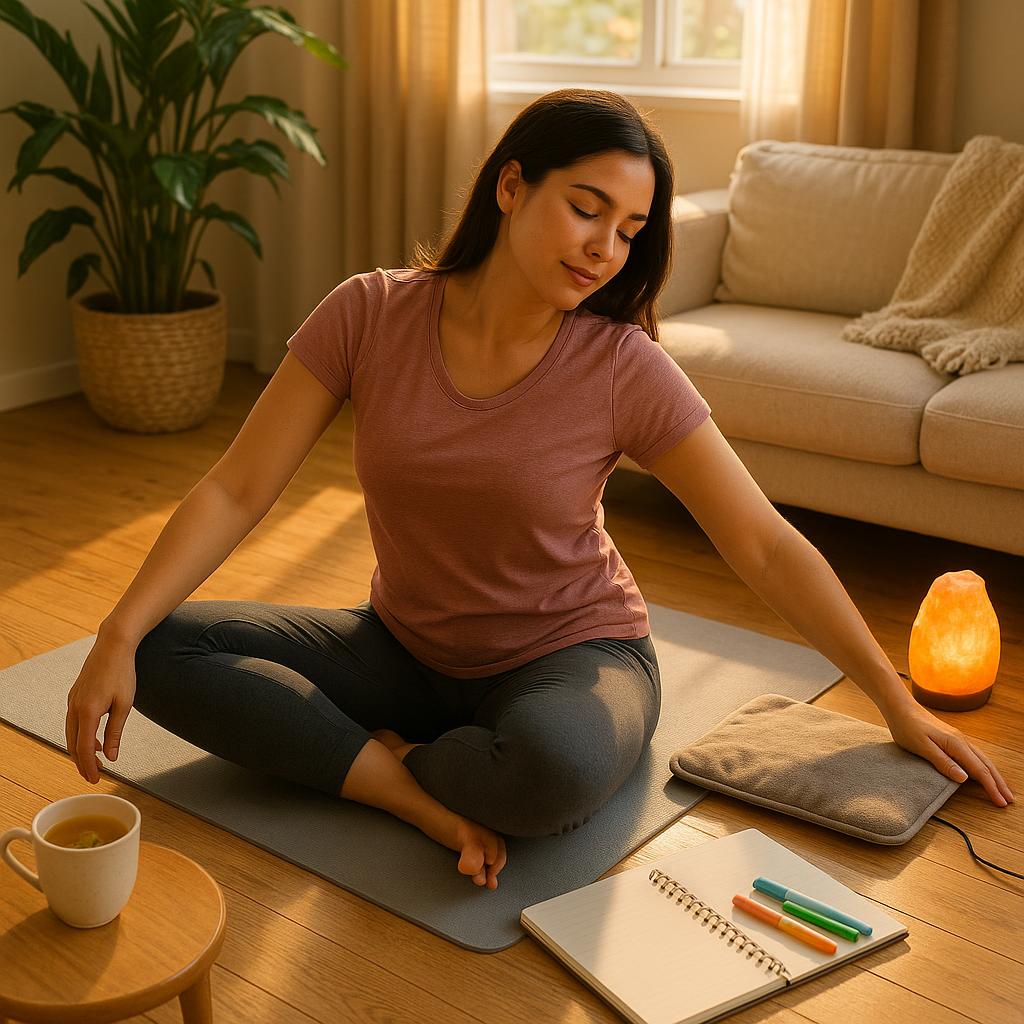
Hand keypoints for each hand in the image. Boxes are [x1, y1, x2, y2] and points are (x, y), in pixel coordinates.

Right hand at [65, 637, 137, 783]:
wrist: (113, 646)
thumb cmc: (122, 672)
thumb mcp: (124, 705)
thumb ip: (115, 732)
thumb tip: (111, 756)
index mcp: (87, 712)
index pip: (84, 749)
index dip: (88, 767)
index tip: (95, 780)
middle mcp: (74, 708)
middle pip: (73, 744)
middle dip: (82, 763)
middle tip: (94, 777)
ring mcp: (72, 701)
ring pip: (71, 734)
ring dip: (81, 750)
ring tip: (95, 762)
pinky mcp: (74, 696)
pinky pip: (73, 723)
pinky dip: (80, 736)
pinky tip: (94, 740)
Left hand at [882, 698, 1013, 806]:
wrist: (901, 707)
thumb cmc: (908, 726)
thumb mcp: (922, 747)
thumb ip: (943, 762)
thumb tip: (965, 778)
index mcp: (956, 744)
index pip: (980, 770)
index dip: (991, 787)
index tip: (1001, 802)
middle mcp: (961, 741)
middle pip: (986, 765)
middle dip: (999, 783)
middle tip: (1009, 800)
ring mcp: (958, 739)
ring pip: (982, 759)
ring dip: (993, 775)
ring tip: (1001, 789)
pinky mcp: (952, 739)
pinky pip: (974, 755)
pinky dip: (983, 766)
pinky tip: (983, 772)